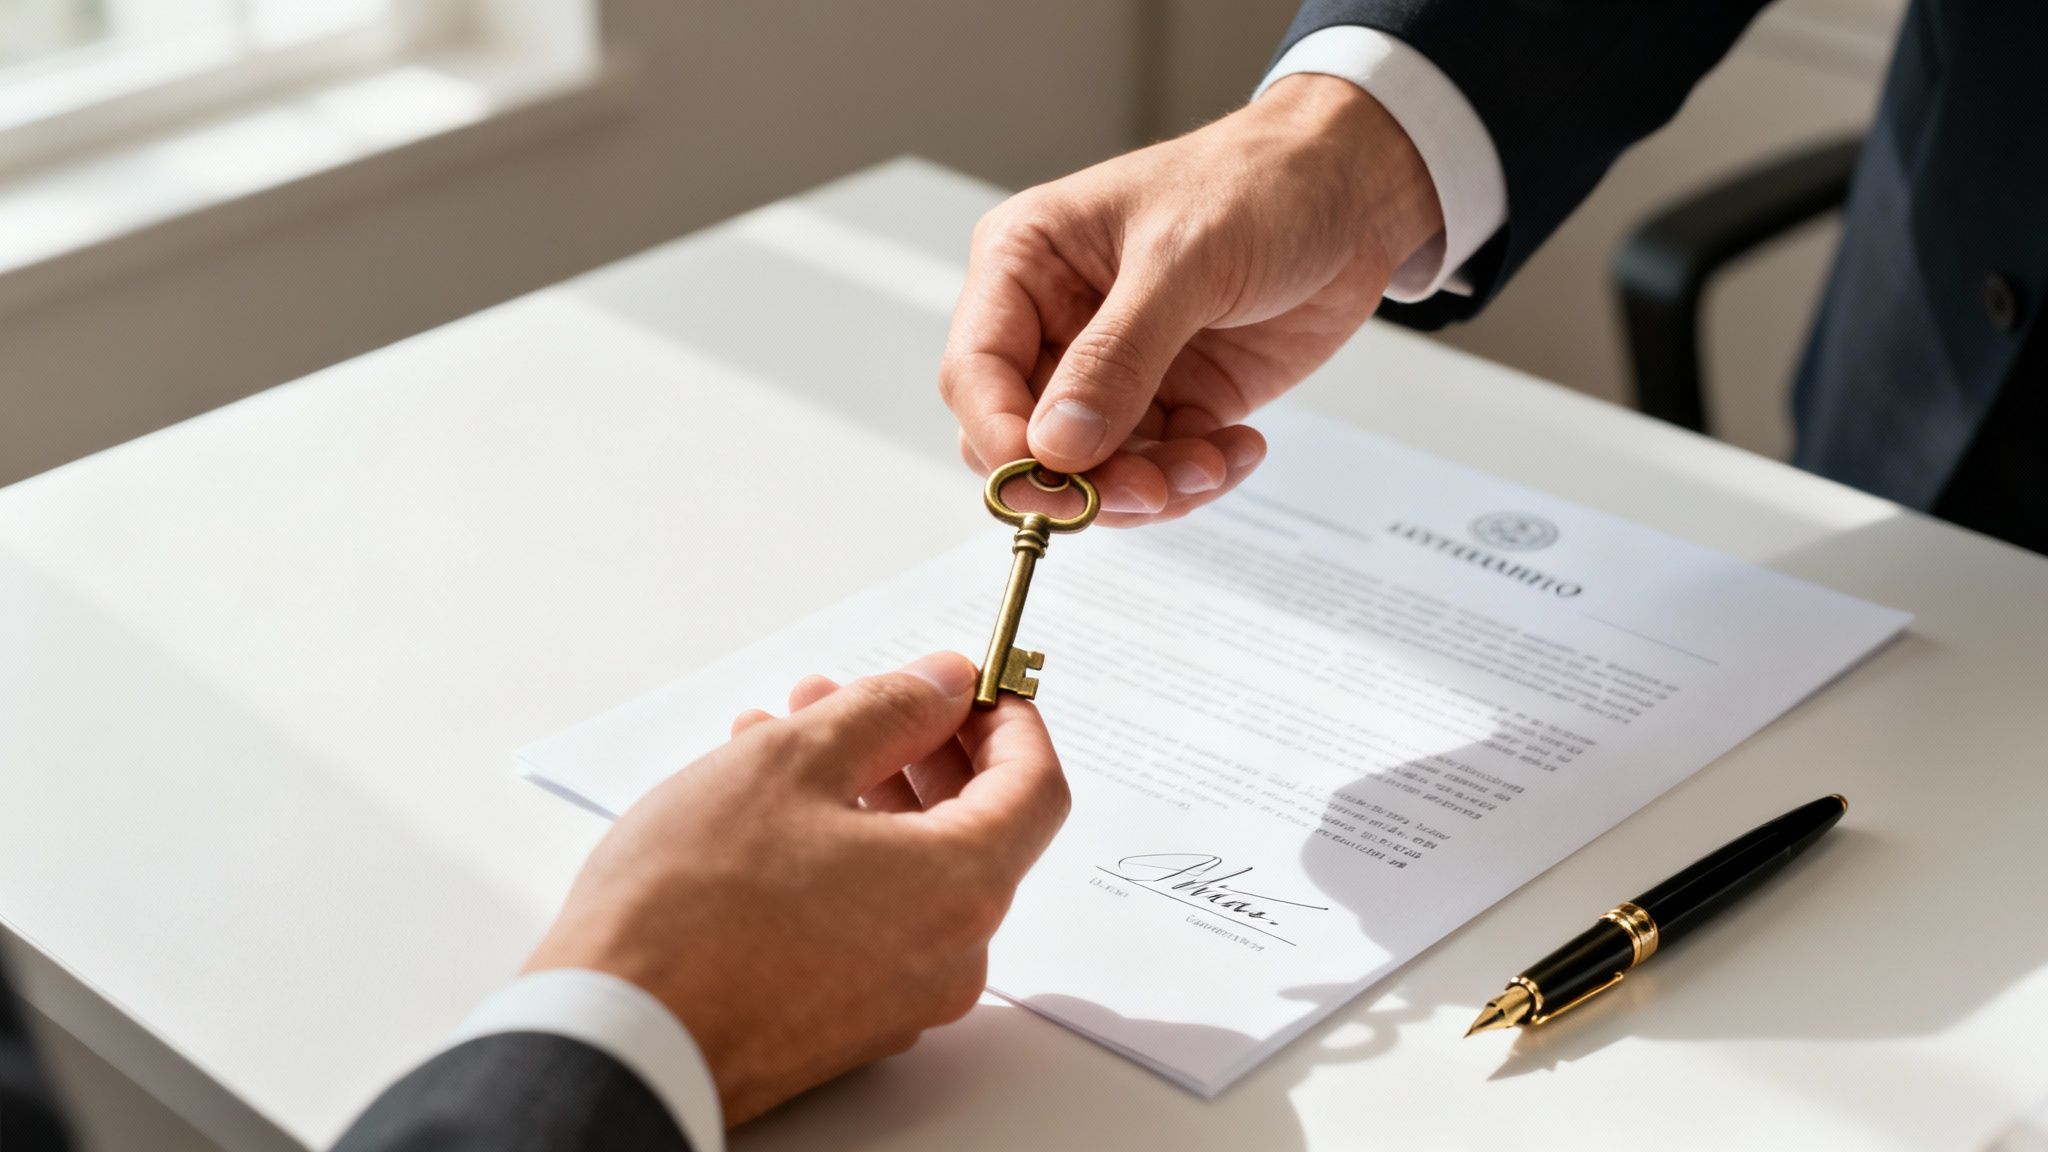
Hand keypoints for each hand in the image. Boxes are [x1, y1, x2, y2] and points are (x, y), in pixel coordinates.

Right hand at [523, 652, 1067, 1123]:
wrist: (614, 1037)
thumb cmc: (691, 908)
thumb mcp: (792, 762)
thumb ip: (887, 709)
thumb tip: (945, 685)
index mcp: (961, 888)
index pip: (1034, 786)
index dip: (1004, 719)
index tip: (964, 683)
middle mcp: (951, 954)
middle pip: (972, 825)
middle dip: (912, 744)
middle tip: (847, 696)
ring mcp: (900, 998)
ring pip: (910, 868)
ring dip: (861, 791)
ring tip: (778, 739)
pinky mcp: (846, 1021)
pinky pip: (872, 917)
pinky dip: (839, 853)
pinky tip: (765, 813)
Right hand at [941, 74, 1441, 525]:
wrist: (1354, 189)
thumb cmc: (1260, 184)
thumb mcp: (1183, 259)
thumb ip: (1116, 355)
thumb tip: (1056, 444)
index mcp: (1026, 264)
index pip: (976, 372)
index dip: (1002, 436)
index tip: (1053, 479)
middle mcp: (1056, 324)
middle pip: (1025, 439)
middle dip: (1081, 479)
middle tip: (1148, 492)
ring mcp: (1115, 371)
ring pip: (1092, 471)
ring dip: (1151, 488)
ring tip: (1212, 465)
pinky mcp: (1173, 403)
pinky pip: (1159, 471)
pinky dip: (1197, 478)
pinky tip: (1240, 449)